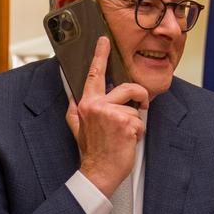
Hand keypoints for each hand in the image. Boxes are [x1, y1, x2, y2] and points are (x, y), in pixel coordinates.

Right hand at [65, 37, 148, 196]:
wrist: (99, 172)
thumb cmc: (92, 151)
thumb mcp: (77, 128)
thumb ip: (74, 109)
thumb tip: (73, 95)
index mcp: (86, 104)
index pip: (95, 75)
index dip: (100, 55)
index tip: (104, 41)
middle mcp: (98, 106)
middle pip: (127, 88)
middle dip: (138, 96)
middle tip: (140, 106)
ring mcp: (112, 114)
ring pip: (136, 107)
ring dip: (136, 121)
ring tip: (125, 134)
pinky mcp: (126, 124)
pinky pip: (141, 121)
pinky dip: (139, 132)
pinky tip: (128, 141)